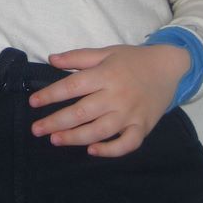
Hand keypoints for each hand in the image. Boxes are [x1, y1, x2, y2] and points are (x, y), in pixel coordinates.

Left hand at [29, 44, 190, 156]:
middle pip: (82, 112)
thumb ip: (78, 57)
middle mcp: (117, 95)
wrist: (169, 67)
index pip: (72, 86)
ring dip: (75, 138)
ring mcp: (131, 113)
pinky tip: (92, 150)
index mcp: (106, 75)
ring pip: (100, 130)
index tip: (33, 102)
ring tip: (55, 140)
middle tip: (36, 129)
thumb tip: (51, 59)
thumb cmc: (133, 60)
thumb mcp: (106, 52)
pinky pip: (127, 144)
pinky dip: (110, 150)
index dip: (51, 95)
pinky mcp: (143, 127)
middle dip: (56, 122)